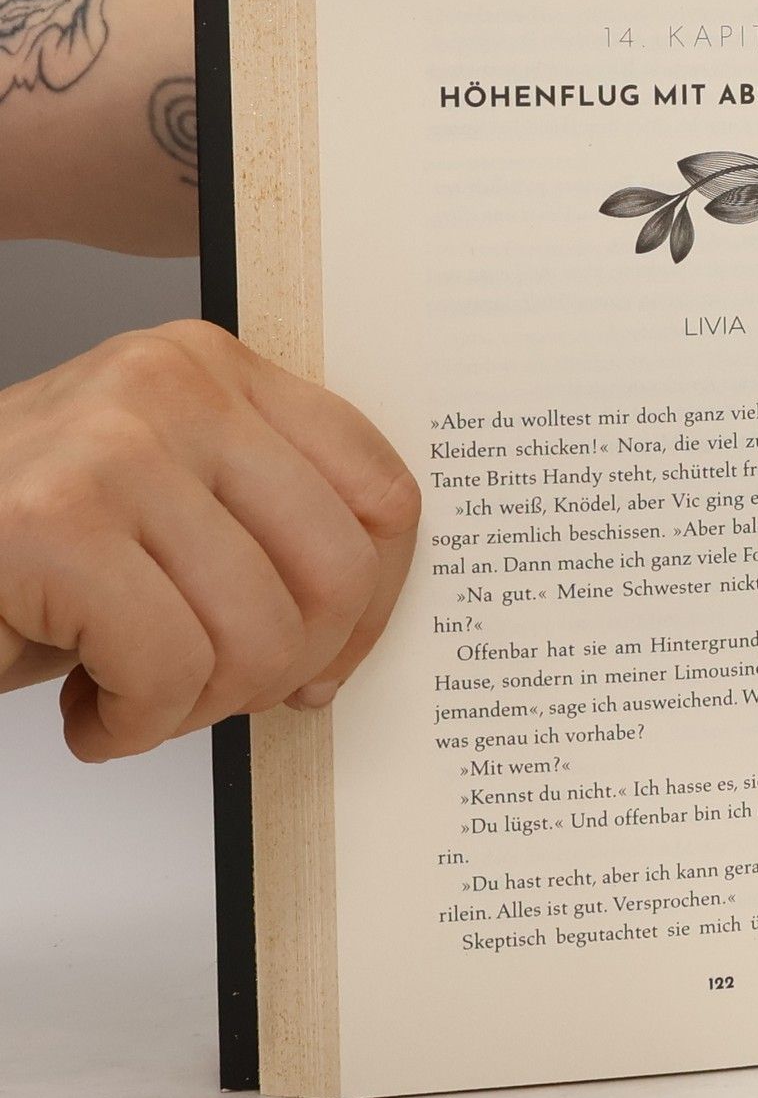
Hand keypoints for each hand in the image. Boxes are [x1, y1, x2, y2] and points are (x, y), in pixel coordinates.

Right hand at [0, 321, 419, 760]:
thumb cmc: (19, 561)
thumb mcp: (167, 513)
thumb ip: (268, 527)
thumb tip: (365, 621)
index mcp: (216, 370)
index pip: (382, 491)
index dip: (375, 604)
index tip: (327, 660)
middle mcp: (170, 385)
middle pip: (337, 571)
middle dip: (281, 670)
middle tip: (205, 692)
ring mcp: (109, 446)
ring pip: (260, 636)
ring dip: (197, 709)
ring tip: (129, 696)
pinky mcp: (49, 525)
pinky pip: (170, 670)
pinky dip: (133, 727)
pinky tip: (84, 709)